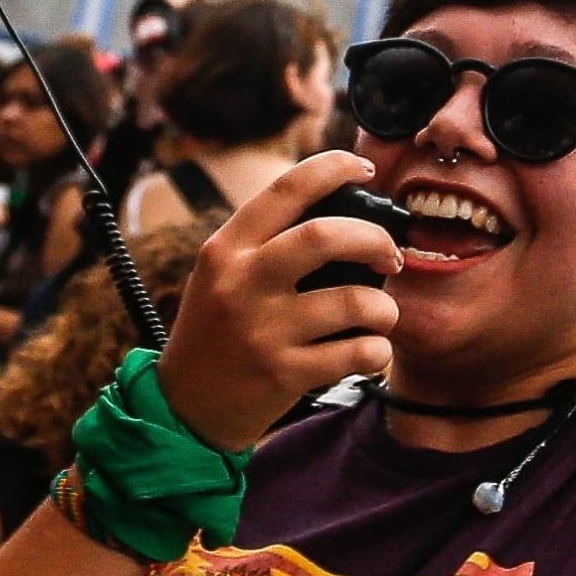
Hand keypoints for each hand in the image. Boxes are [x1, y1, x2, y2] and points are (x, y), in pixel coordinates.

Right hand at [156, 151, 404, 453]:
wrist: (185, 407)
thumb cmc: (216, 331)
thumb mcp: (222, 275)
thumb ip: (267, 243)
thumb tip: (344, 211)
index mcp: (227, 248)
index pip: (286, 188)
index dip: (334, 168)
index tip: (364, 170)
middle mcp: (243, 283)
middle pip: (326, 236)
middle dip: (375, 239)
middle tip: (390, 256)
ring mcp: (263, 330)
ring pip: (355, 301)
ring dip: (384, 308)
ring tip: (380, 315)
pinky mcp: (284, 374)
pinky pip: (357, 353)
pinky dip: (377, 351)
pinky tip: (368, 351)